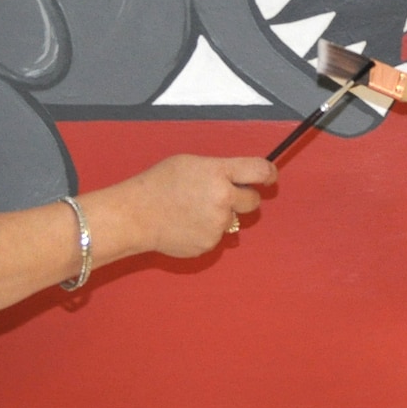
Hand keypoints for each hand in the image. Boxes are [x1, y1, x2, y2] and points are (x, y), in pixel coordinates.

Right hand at [117, 153, 277, 257]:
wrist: (136, 215)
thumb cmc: (158, 185)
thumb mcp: (190, 163)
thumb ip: (218, 170)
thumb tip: (238, 178)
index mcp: (218, 173)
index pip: (260, 170)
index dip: (269, 173)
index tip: (270, 176)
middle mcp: (223, 199)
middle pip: (254, 201)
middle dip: (244, 198)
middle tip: (224, 195)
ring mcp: (217, 224)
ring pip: (233, 220)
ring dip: (221, 215)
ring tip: (193, 210)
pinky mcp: (210, 244)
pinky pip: (218, 236)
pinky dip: (207, 230)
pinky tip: (187, 224)